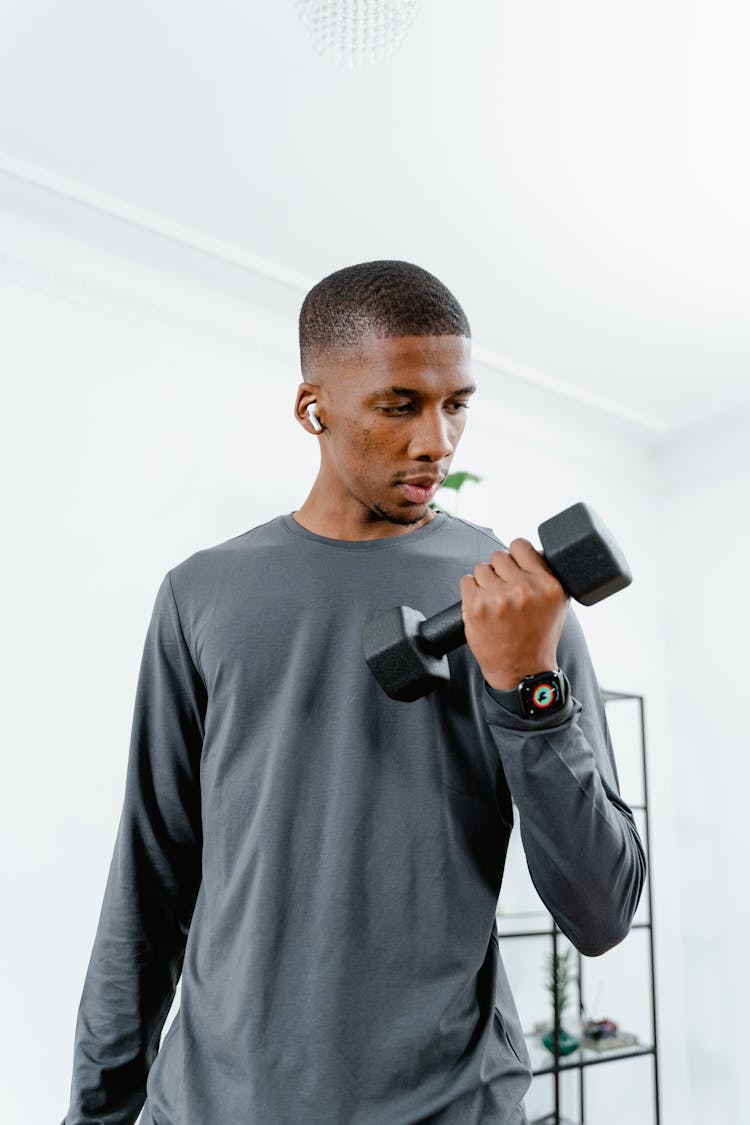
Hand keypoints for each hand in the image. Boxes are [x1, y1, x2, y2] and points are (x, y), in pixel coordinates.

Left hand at [459, 538, 569, 690]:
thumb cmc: (539, 637)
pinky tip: (482, 605)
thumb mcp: (557, 604)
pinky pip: (466, 581)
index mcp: (547, 585)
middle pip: (498, 556)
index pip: (520, 546)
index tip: (513, 564)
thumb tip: (533, 551)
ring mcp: (498, 598)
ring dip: (485, 581)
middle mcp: (523, 589)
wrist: (522, 670)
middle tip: (504, 589)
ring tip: (494, 601)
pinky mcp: (476, 607)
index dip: (515, 554)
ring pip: (481, 568)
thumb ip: (548, 575)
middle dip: (499, 571)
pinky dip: (471, 591)